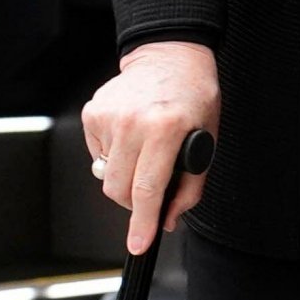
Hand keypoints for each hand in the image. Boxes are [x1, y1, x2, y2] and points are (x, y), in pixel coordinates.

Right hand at [81, 42, 219, 253]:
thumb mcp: (206, 139)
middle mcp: (133, 120)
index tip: (138, 244)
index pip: (147, 188)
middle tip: (150, 186)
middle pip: (119, 190)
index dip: (142, 223)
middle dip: (134, 202)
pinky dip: (114, 154)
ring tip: (144, 149)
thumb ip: (190, 187)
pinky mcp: (92, 112)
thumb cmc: (192, 95)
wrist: (169, 55)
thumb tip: (167, 219)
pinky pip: (97, 154)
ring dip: (124, 174)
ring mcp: (109, 115)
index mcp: (165, 127)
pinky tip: (131, 133)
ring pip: (105, 175)